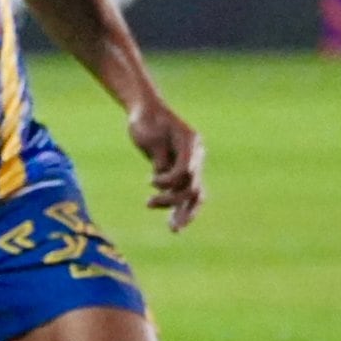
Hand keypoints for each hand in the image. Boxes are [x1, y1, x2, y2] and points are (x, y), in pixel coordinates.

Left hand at [129, 96, 204, 232]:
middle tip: (154, 209)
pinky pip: (183, 193)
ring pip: (193, 194)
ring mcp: (190, 164)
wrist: (145, 111)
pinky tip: (173, 224)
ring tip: (173, 229)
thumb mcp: (148, 135)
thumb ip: (159, 155)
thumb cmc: (145, 119)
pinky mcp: (180, 172)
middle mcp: (195, 155)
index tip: (151, 181)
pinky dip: (178, 208)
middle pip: (194, 185)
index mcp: (191, 142)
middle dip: (179, 203)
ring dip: (182, 211)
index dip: (171, 180)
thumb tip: (162, 174)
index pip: (187, 168)